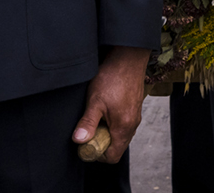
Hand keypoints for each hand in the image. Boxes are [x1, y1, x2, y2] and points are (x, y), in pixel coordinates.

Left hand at [73, 46, 149, 163]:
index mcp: (123, 127)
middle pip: (117, 147)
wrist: (128, 57)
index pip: (113, 156)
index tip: (87, 143)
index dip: (98, 155)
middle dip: (101, 142)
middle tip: (89, 129)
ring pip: (120, 135)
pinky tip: (104, 108)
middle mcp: (132, 124)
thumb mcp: (95, 101)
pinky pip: (123, 124)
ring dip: (107, 131)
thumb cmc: (113, 77)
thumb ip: (87, 123)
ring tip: (96, 116)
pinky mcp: (134, 107)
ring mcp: (135, 116)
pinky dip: (113, 122)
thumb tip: (79, 140)